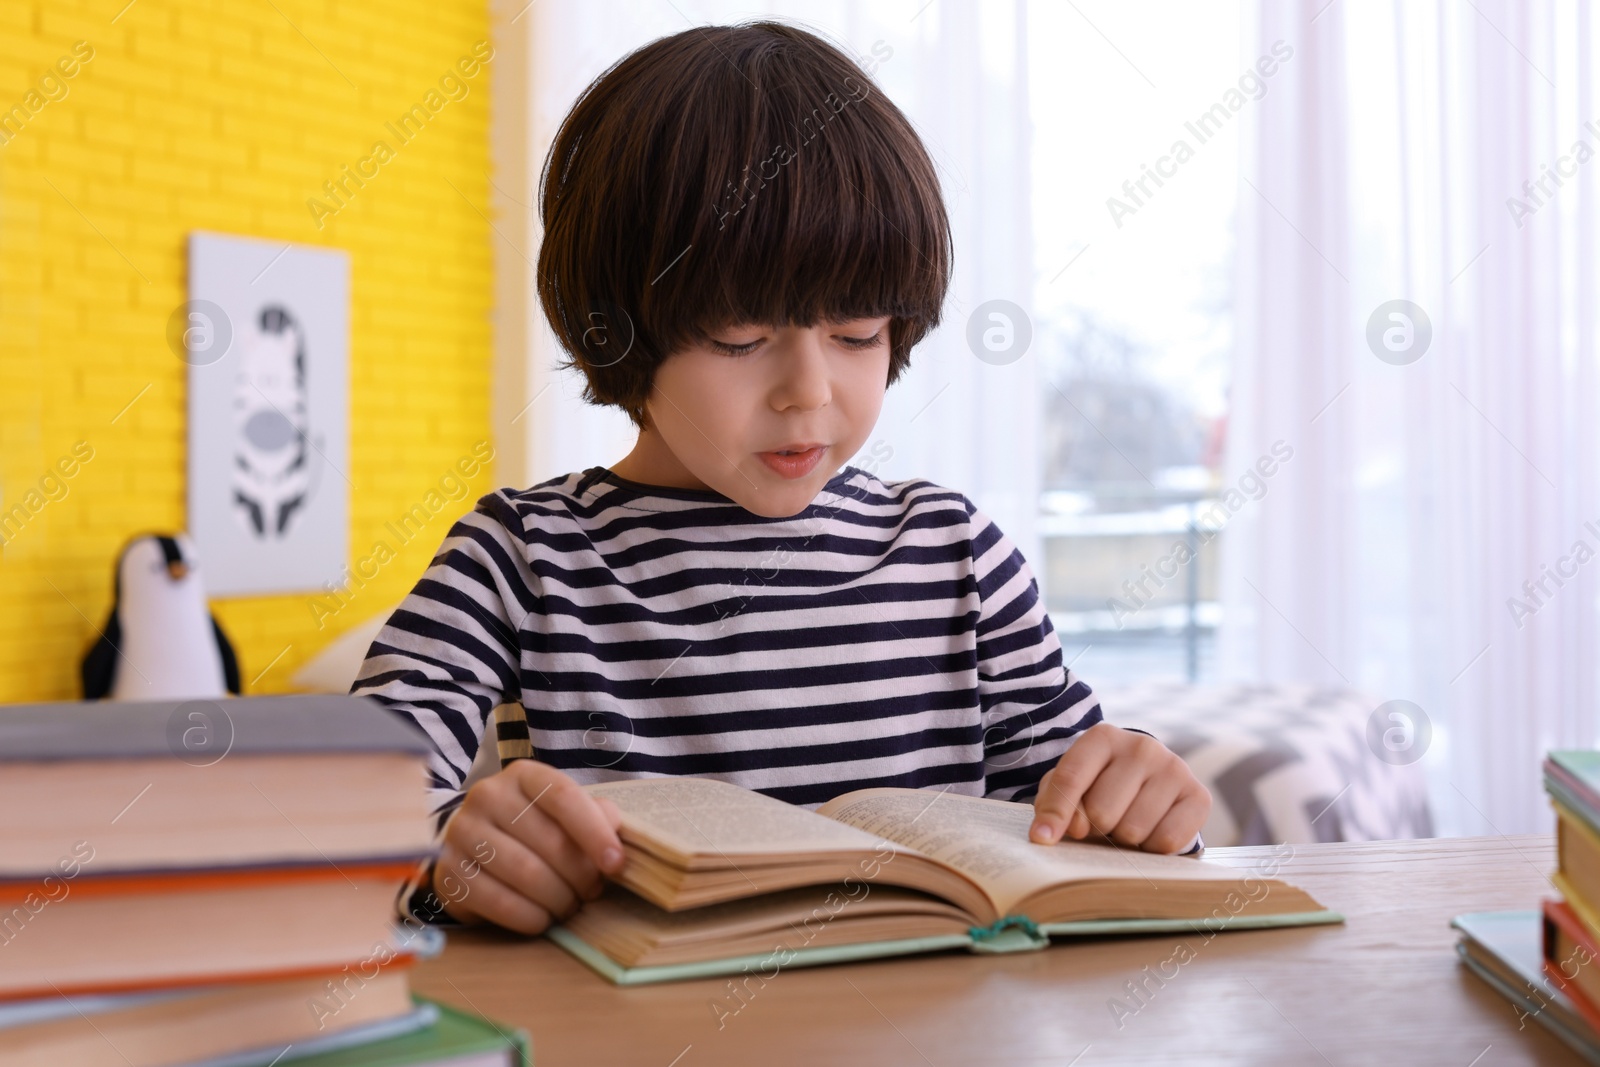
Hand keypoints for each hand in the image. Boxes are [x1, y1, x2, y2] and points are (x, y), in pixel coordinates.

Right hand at [431, 760, 624, 933]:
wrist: (473, 848)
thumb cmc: (531, 830)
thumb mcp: (563, 814)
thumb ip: (595, 816)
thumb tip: (614, 834)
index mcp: (522, 775)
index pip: (564, 796)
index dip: (595, 833)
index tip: (616, 863)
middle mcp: (487, 796)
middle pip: (550, 841)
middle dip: (581, 876)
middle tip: (591, 892)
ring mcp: (463, 832)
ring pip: (526, 873)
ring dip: (558, 899)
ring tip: (568, 906)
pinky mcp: (449, 872)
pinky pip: (499, 902)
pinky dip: (530, 917)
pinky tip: (542, 918)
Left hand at [1027, 722, 1209, 853]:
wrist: (1149, 784)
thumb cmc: (1100, 786)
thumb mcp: (1071, 786)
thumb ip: (1053, 803)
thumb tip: (1049, 834)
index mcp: (1103, 737)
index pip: (1071, 778)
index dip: (1056, 813)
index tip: (1042, 838)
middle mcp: (1142, 746)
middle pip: (1101, 811)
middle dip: (1097, 827)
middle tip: (1105, 820)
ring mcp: (1175, 768)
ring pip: (1132, 830)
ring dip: (1124, 838)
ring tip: (1128, 821)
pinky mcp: (1200, 795)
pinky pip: (1166, 841)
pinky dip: (1152, 848)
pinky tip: (1152, 828)